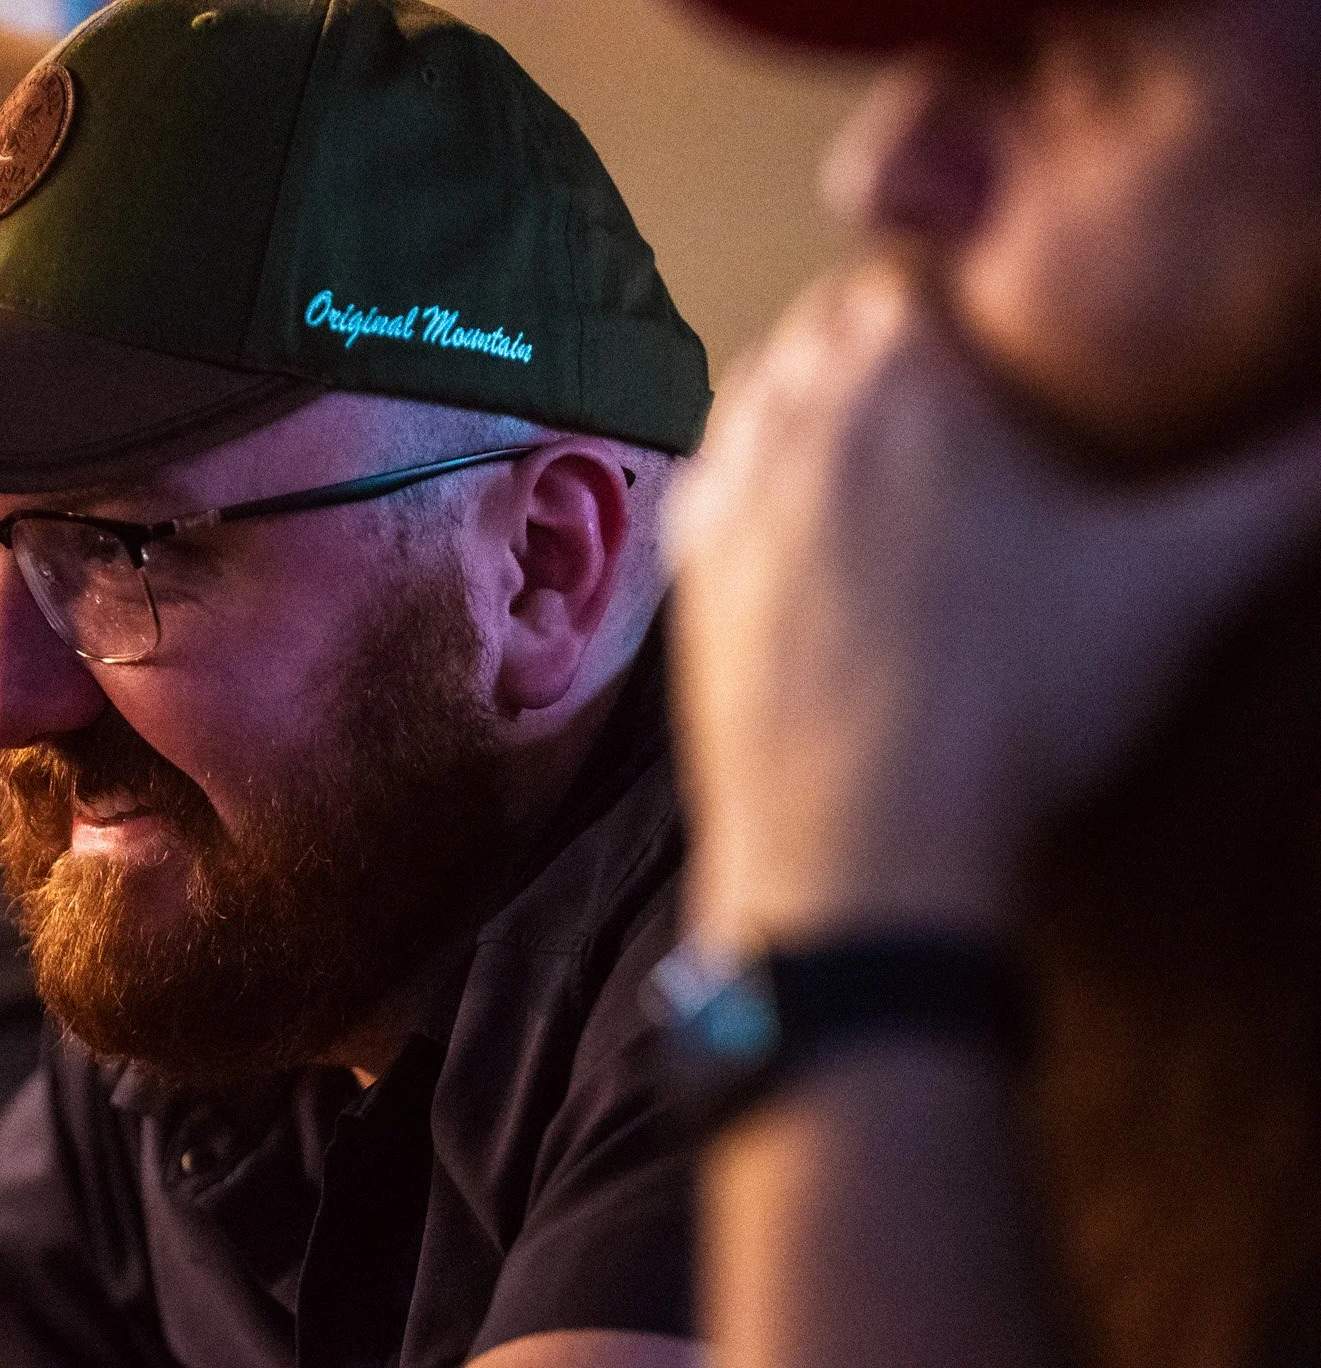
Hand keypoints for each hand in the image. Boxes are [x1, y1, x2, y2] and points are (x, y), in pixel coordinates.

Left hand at [664, 263, 1320, 957]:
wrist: (861, 841)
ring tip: (888, 457)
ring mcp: (726, 498)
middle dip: (885, 348)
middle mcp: (790, 415)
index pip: (909, 276)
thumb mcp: (1178, 584)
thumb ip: (1282, 490)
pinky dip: (757, 492)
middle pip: (827, 334)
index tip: (1001, 330)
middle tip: (954, 397)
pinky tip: (808, 533)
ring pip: (760, 405)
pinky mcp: (688, 581)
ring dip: (813, 410)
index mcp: (898, 371)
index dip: (957, 295)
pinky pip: (714, 495)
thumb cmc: (1015, 700)